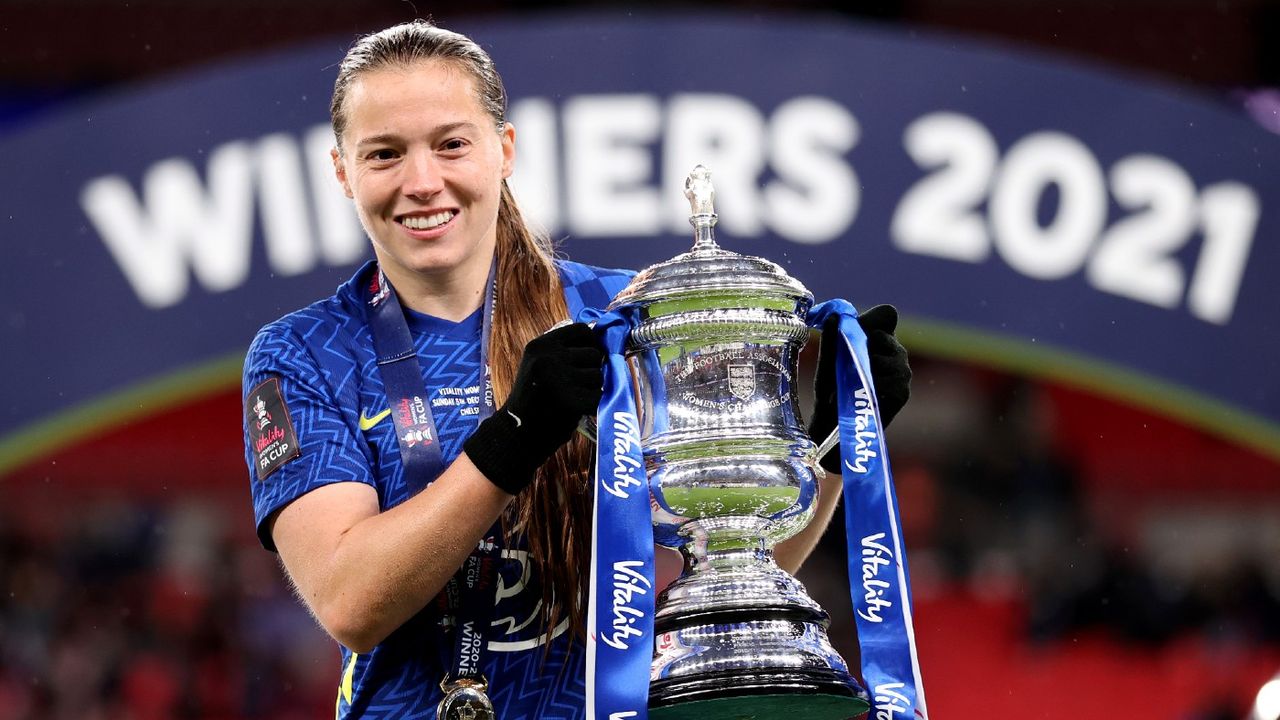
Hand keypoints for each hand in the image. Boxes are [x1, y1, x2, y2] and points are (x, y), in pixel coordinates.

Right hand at [463, 323, 603, 494]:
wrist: (516, 433)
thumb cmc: (533, 399)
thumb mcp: (539, 364)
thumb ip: (564, 352)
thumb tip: (602, 345)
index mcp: (540, 345)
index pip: (582, 330)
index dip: (592, 343)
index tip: (588, 358)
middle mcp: (548, 357)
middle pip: (594, 354)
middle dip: (591, 370)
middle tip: (576, 386)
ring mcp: (560, 378)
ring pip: (598, 375)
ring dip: (592, 389)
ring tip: (573, 398)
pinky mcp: (571, 401)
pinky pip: (598, 396)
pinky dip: (592, 406)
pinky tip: (576, 410)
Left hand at [809, 304, 911, 472]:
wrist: (832, 425)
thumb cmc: (830, 390)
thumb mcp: (829, 360)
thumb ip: (833, 337)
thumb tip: (836, 315)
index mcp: (881, 340)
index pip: (887, 314)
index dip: (870, 319)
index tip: (854, 331)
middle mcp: (896, 354)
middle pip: (883, 334)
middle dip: (860, 346)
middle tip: (845, 366)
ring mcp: (902, 373)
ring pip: (884, 356)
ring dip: (862, 368)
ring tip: (851, 384)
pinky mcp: (901, 392)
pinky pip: (885, 378)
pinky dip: (868, 385)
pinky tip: (860, 394)